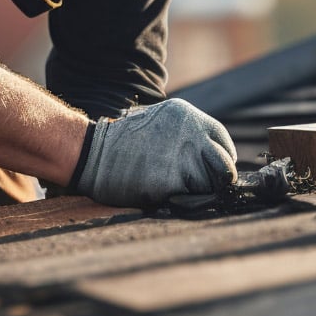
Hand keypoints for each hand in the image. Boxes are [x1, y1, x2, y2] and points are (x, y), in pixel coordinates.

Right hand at [72, 98, 238, 207]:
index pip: (223, 142)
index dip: (221, 160)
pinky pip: (189, 197)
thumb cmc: (123, 143)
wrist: (92, 152)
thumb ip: (186, 135)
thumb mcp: (159, 123)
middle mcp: (191, 132)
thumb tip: (210, 158)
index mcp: (188, 116)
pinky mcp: (173, 178)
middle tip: (197, 186)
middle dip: (214, 179)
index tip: (212, 171)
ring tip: (168, 184)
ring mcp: (183, 155)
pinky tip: (158, 190)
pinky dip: (178, 199)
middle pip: (223, 165)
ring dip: (194, 190)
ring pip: (208, 184)